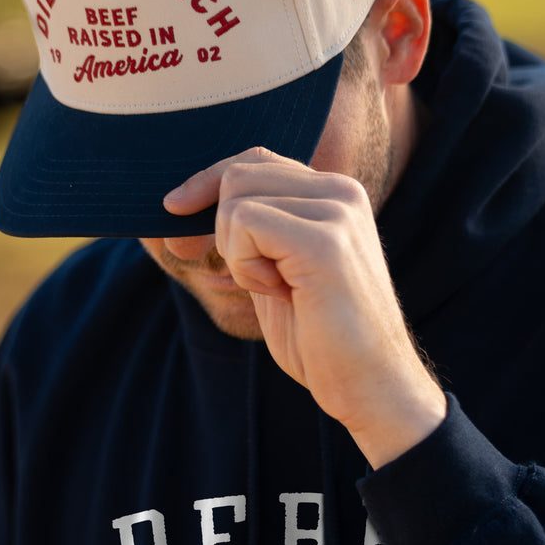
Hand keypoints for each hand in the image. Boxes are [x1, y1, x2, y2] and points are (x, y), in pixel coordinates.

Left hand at [164, 147, 445, 466]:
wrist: (370, 385)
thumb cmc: (321, 337)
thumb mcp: (277, 269)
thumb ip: (251, 230)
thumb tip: (178, 204)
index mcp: (334, 193)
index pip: (254, 160)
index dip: (207, 183)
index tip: (174, 211)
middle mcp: (340, 191)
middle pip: (238, 174)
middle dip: (218, 227)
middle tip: (249, 277)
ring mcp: (336, 211)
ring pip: (236, 200)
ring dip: (236, 253)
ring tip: (278, 288)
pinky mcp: (325, 240)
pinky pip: (246, 223)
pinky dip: (244, 264)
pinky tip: (279, 291)